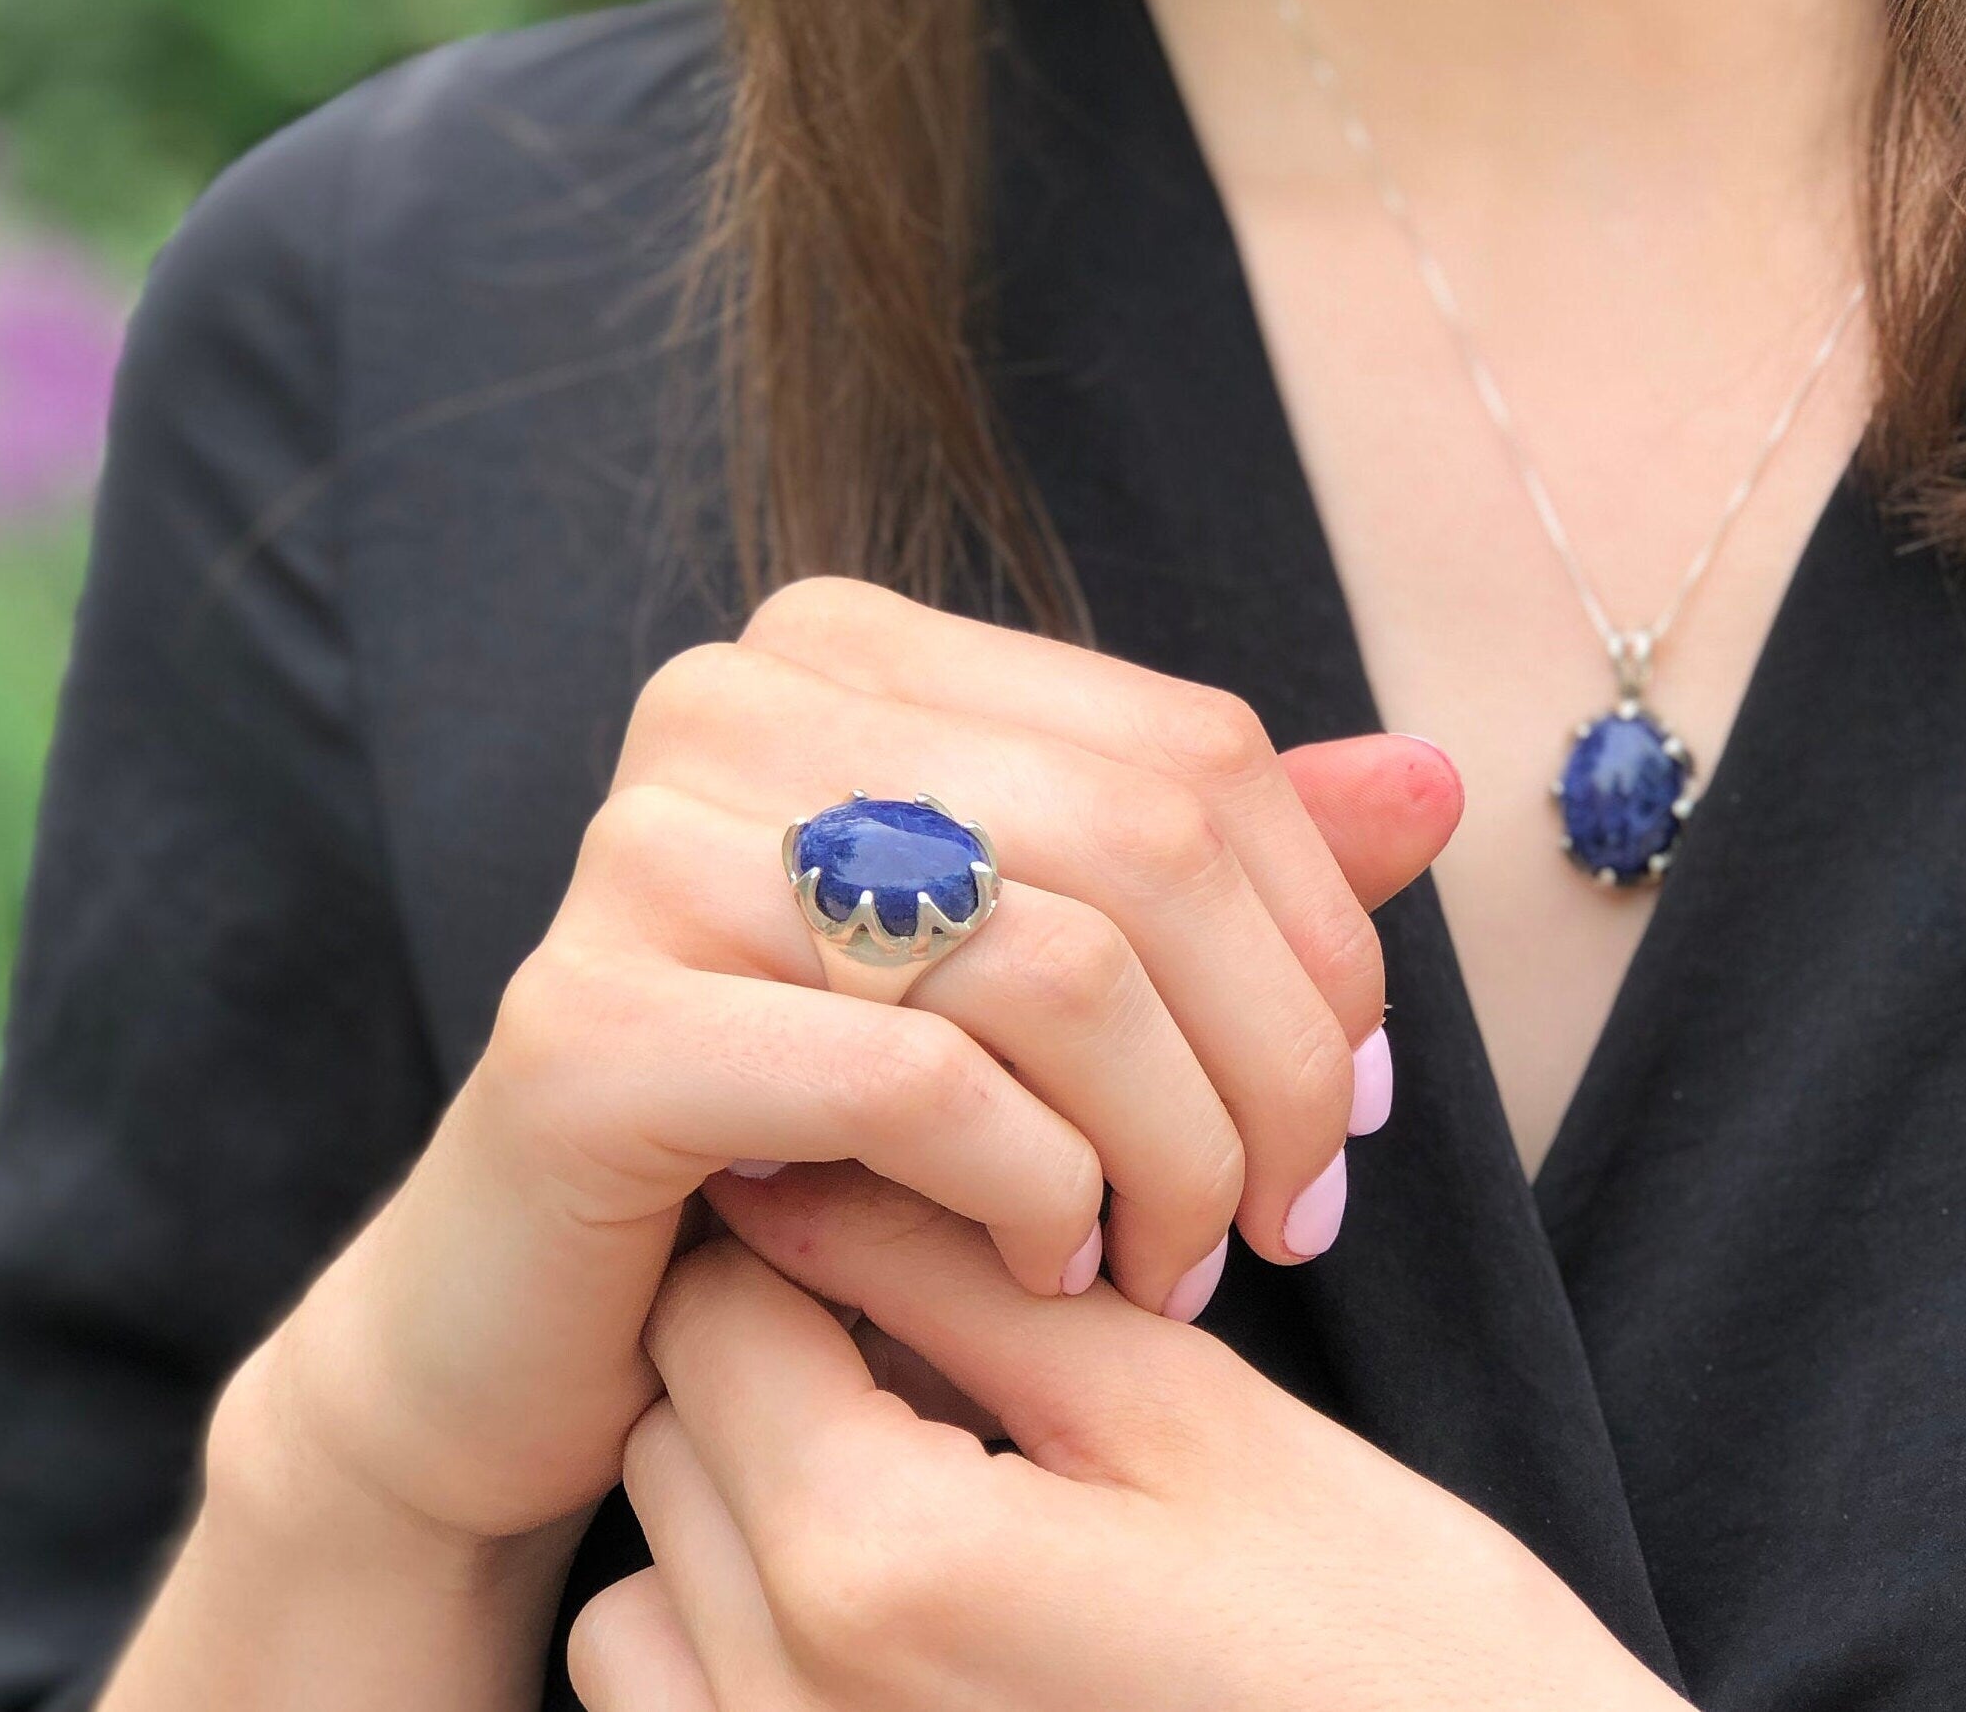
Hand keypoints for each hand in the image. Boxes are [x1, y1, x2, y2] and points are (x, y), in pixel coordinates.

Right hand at [212, 579, 1458, 1557]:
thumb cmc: (813, 1137)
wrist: (530, 1315)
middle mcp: (734, 705)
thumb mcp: (1033, 985)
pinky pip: (920, 1087)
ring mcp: (640, 850)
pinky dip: (1039, 1199)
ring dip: (1171, 1153)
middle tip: (1288, 1216)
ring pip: (1058, 967)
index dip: (1322, 936)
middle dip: (1271, 1062)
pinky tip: (1047, 1273)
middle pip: (1151, 844)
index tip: (1348, 1103)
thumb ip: (1212, 875)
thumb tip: (1435, 777)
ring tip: (1175, 1263)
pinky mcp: (584, 1023)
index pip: (1193, 749)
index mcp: (851, 651)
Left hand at [567, 1165, 1681, 1711]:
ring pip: (643, 1597)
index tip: (904, 1215)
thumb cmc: (1386, 1642)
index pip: (715, 1309)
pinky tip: (908, 1622)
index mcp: (877, 1569)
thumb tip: (798, 1169)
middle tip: (949, 1350)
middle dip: (777, 1362)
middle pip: (669, 1439)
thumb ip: (963, 1285)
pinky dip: (745, 1651)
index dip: (801, 1226)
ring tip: (932, 1492)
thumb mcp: (1185, 1418)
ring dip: (746, 1513)